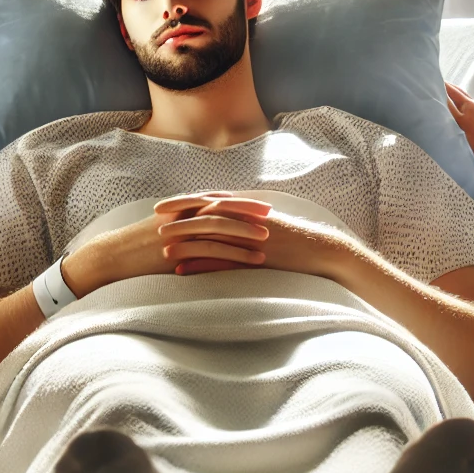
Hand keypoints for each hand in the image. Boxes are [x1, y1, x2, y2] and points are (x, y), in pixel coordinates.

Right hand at [59, 191, 250, 294]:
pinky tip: (252, 261)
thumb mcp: (162, 229)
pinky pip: (213, 251)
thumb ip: (182, 225)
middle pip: (222, 208)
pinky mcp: (180, 251)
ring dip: (246, 232)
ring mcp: (181, 233)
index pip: (215, 199)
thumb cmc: (137, 245)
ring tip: (267, 238)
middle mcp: (182, 216)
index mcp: (180, 209)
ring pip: (220, 228)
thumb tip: (202, 228)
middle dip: (248, 210)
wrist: (114, 256)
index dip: (238, 201)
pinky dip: (235, 254)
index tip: (259, 203)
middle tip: (272, 213)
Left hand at [157, 192, 354, 280]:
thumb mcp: (266, 222)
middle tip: (153, 218)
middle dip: (178, 216)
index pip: (210, 201)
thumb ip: (244, 218)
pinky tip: (184, 271)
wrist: (320, 249)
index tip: (163, 204)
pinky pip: (223, 262)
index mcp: (247, 209)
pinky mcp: (255, 258)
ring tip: (163, 247)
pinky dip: (202, 265)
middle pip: (205, 215)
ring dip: (186, 241)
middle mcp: (246, 220)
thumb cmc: (293, 237)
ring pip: (211, 238)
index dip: (185, 201)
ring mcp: (250, 239)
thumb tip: (223, 218)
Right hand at [444, 83, 473, 163]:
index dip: (443, 85)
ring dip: (454, 95)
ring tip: (443, 94)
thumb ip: (450, 108)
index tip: (433, 80)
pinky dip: (458, 103)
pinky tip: (455, 107)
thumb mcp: (459, 122)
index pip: (453, 90)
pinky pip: (467, 106)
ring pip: (463, 99)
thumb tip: (441, 96)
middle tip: (436, 85)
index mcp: (469, 104)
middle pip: (459, 92)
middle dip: (448, 88)